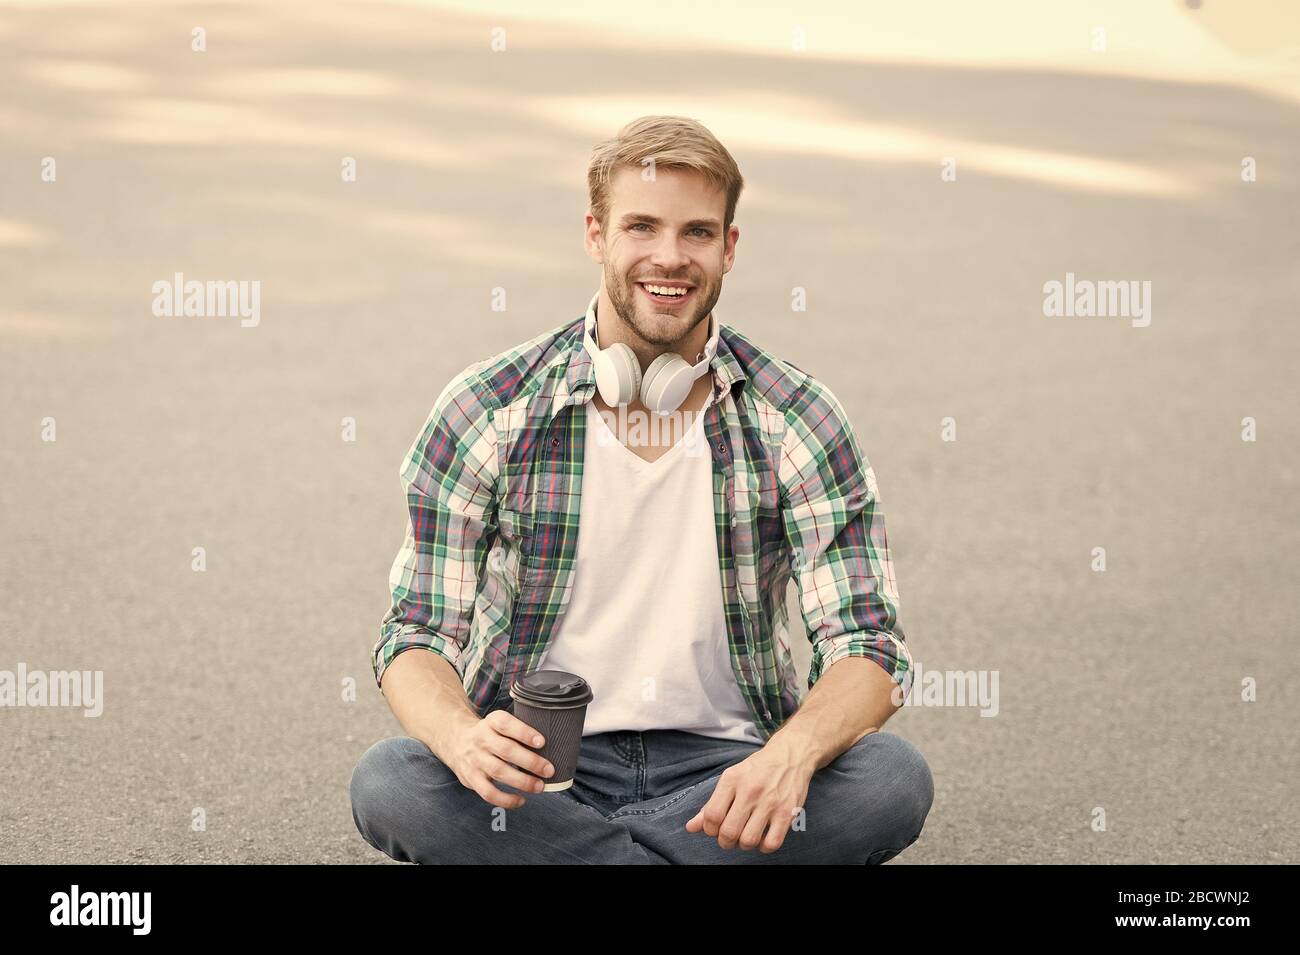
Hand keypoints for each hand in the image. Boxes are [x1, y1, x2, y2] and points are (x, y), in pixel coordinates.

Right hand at [443, 709, 555, 808]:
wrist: (456, 741)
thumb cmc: (490, 733)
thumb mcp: (499, 723)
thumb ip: (519, 730)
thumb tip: (554, 742)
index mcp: (491, 722)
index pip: (506, 724)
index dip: (524, 732)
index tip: (542, 741)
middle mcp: (481, 739)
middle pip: (506, 750)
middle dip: (530, 761)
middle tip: (549, 770)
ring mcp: (475, 760)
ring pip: (498, 771)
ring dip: (522, 781)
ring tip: (540, 786)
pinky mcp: (471, 779)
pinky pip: (488, 792)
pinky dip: (505, 799)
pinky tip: (521, 800)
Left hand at [684, 740, 813, 852]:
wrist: (791, 755)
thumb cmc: (757, 769)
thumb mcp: (731, 778)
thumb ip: (710, 804)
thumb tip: (691, 827)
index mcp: (732, 780)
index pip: (712, 815)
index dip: (709, 829)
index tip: (715, 828)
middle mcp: (750, 791)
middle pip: (728, 832)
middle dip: (724, 841)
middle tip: (729, 836)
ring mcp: (770, 802)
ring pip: (748, 840)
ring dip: (743, 844)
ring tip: (745, 835)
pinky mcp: (788, 812)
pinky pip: (772, 843)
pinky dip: (763, 847)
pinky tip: (762, 839)